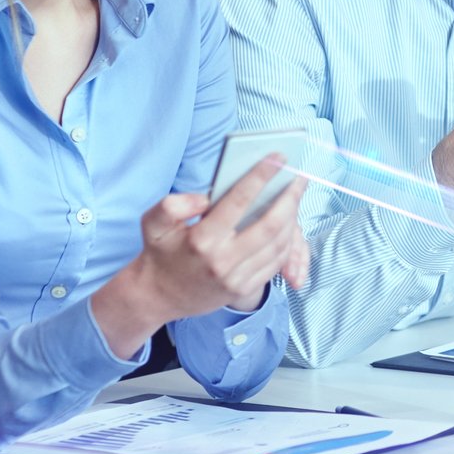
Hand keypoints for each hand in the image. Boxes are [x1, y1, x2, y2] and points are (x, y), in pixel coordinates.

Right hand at [92, 158, 308, 357]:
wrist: (159, 296)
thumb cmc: (160, 252)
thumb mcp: (152, 223)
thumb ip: (172, 204)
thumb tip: (206, 198)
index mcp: (201, 240)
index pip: (238, 201)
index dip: (261, 176)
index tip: (278, 157)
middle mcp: (222, 261)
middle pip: (269, 225)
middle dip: (290, 198)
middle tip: (300, 178)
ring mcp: (236, 279)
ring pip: (277, 244)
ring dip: (293, 218)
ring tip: (296, 196)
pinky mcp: (244, 289)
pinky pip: (275, 262)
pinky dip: (287, 240)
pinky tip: (289, 223)